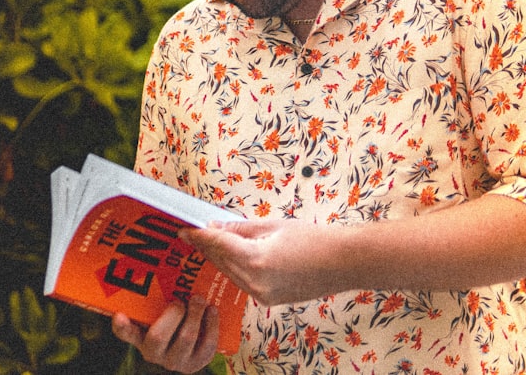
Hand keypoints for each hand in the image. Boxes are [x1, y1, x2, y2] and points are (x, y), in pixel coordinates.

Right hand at [111, 297, 218, 372]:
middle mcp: (154, 352)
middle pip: (158, 336)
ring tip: (199, 299)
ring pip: (185, 339)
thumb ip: (159, 292)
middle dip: (173, 315)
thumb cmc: (177, 314)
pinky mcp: (197, 363)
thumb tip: (161, 253)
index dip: (122, 326)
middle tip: (181, 300)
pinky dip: (211, 325)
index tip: (120, 314)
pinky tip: (212, 310)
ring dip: (195, 316)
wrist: (199, 338)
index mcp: (141, 336)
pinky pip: (206, 345)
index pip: (125, 333)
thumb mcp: (163, 306)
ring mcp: (176, 361)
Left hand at [182, 220, 342, 306]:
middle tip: (193, 232)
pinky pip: (243, 282)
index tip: (184, 230)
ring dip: (219, 258)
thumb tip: (218, 227)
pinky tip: (232, 256)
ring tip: (209, 242)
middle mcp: (255, 282)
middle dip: (207, 246)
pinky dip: (235, 268)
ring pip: (230, 273)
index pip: (218, 245)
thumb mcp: (274, 226)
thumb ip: (242, 229)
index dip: (199, 236)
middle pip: (221, 261)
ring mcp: (261, 295)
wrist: (342, 263)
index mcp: (255, 260)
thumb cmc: (312, 239)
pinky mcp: (268, 300)